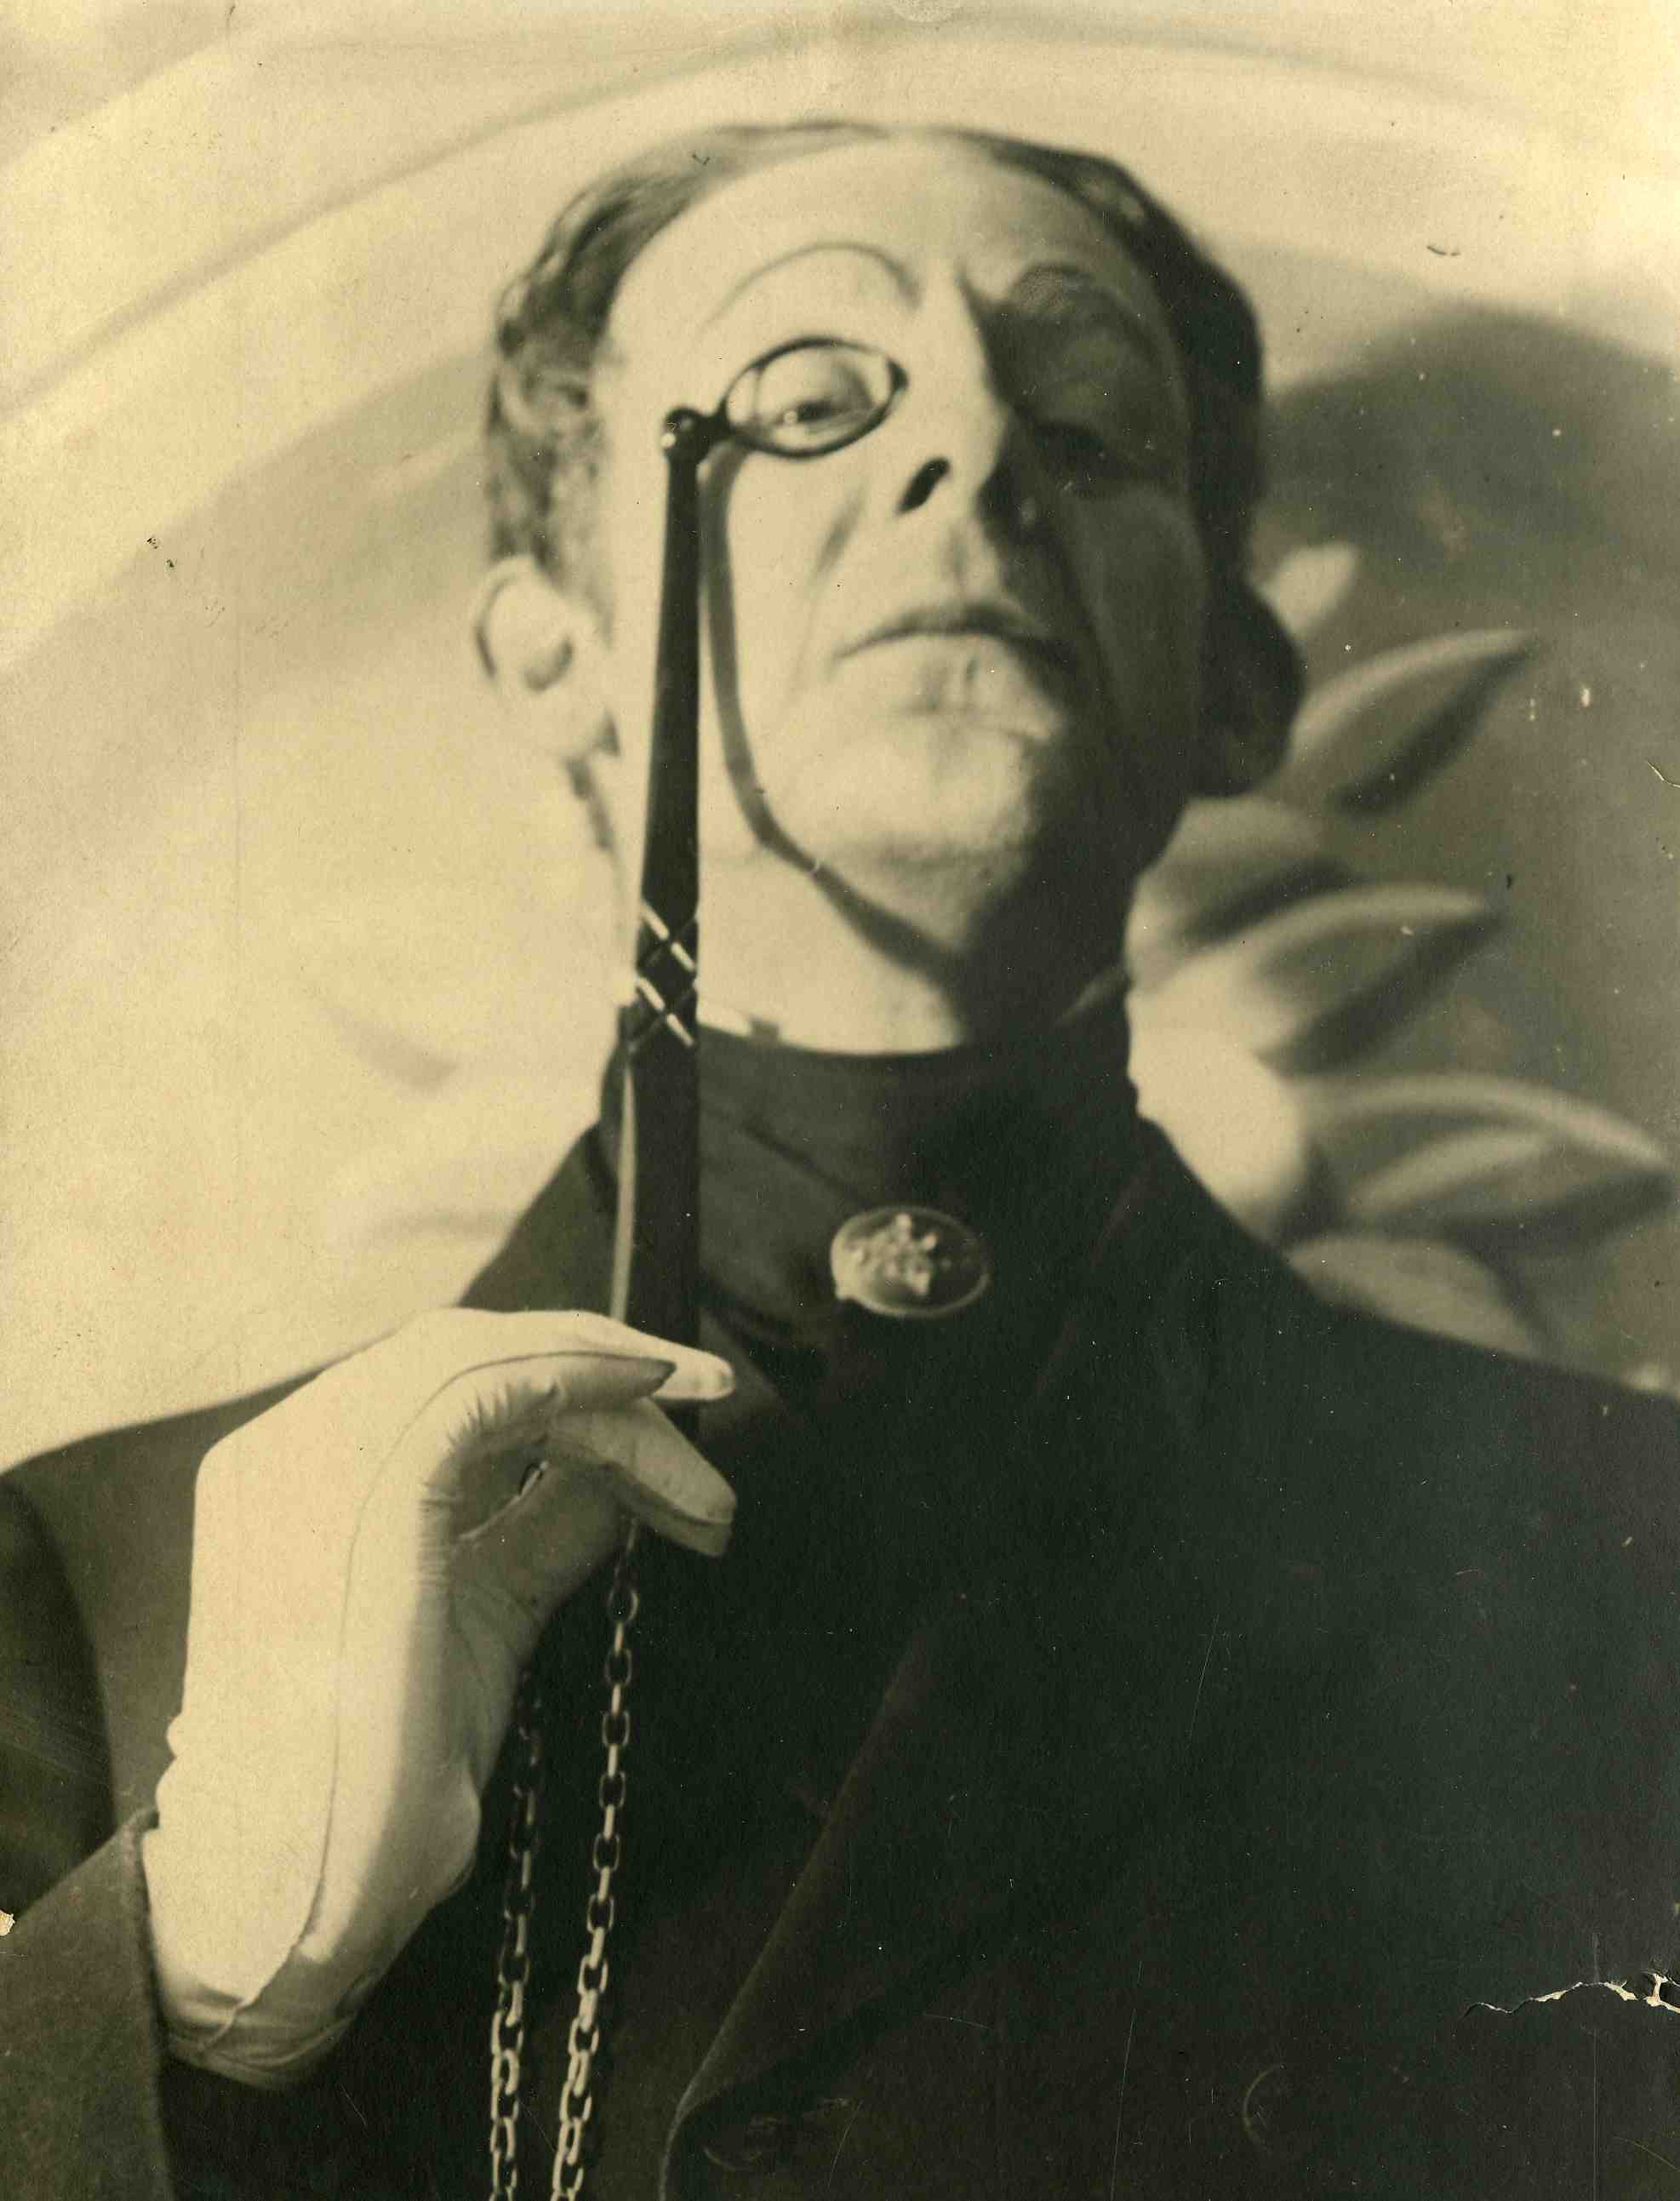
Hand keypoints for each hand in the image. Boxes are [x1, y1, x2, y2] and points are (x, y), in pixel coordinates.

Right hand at [141, 1309, 733, 2084]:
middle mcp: (290, 1452)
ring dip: (614, 1387)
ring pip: (490, 1355)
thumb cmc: (380, 1784)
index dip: (569, 1385)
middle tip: (709, 1398)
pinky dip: (585, 1383)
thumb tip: (620, 1470)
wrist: (300, 1899)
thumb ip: (535, 1531)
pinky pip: (493, 1387)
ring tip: (697, 1439)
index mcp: (298, 1479)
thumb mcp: (482, 1620)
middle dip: (603, 1370)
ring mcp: (314, 1462)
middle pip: (472, 1351)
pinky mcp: (367, 1489)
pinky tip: (653, 1404)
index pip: (445, 1382)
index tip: (672, 1440)